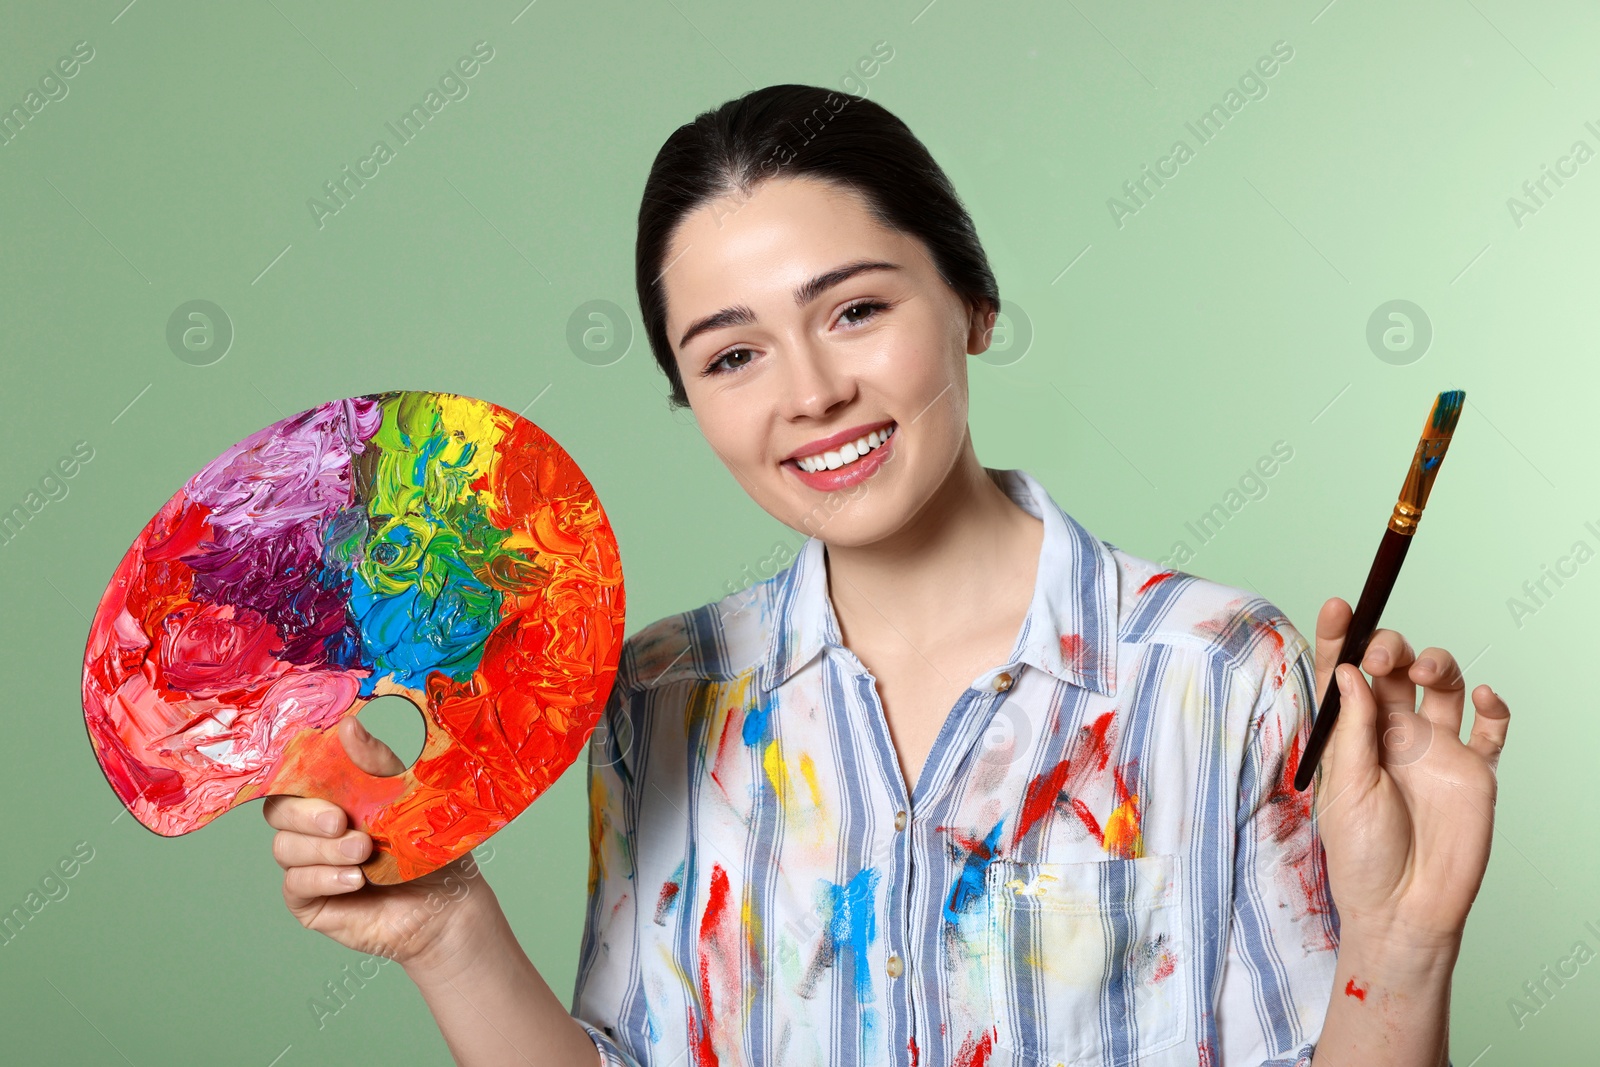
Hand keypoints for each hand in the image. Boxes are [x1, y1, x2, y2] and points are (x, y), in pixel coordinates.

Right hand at [262, 716, 498, 976]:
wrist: (448, 902)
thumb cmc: (430, 846)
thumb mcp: (409, 795)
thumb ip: (376, 764)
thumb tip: (347, 725)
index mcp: (333, 795)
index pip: (295, 776)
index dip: (294, 770)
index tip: (314, 768)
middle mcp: (314, 828)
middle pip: (279, 811)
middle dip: (306, 813)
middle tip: (339, 820)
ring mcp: (309, 865)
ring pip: (285, 848)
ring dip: (324, 849)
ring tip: (363, 852)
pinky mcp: (310, 902)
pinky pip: (296, 885)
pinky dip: (323, 878)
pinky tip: (355, 880)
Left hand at [1309, 596, 1510, 948]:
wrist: (1403, 907)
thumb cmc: (1362, 854)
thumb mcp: (1346, 787)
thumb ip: (1353, 729)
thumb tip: (1348, 673)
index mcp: (1353, 734)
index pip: (1346, 675)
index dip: (1342, 637)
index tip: (1338, 605)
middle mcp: (1394, 733)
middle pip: (1395, 668)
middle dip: (1390, 647)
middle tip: (1381, 657)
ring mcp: (1436, 748)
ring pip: (1443, 684)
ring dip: (1436, 662)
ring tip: (1424, 671)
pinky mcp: (1474, 771)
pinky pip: (1491, 729)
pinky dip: (1494, 706)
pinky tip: (1484, 697)